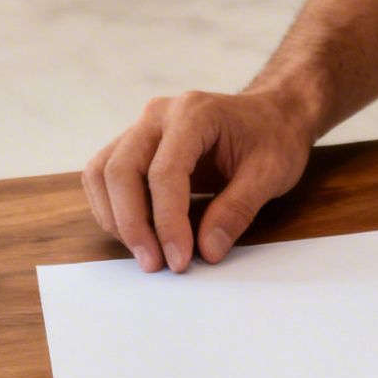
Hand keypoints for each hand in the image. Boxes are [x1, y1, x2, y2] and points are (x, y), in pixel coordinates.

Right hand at [83, 89, 315, 272]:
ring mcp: (142, 127)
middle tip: (155, 264)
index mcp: (194, 113)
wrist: (272, 114)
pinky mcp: (135, 144)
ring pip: (103, 173)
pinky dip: (113, 208)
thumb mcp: (270, 174)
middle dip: (132, 224)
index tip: (178, 259)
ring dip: (116, 218)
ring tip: (146, 253)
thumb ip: (237, 210)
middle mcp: (159, 115)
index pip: (164, 172)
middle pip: (120, 170)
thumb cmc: (274, 138)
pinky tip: (139, 233)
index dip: (167, 222)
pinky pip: (106, 175)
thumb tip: (207, 251)